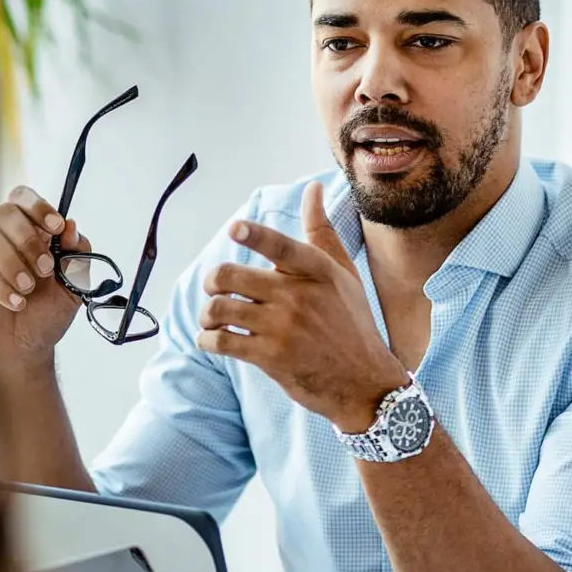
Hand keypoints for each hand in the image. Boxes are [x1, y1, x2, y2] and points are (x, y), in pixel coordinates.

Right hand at [0, 186, 91, 379]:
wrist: (23, 355)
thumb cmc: (42, 319)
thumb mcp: (73, 288)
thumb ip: (77, 257)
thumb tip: (72, 229)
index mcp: (25, 232)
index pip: (23, 198)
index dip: (39, 206)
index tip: (56, 227)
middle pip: (4, 211)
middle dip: (28, 238)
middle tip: (44, 268)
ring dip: (11, 261)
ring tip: (27, 290)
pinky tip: (14, 302)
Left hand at [198, 181, 411, 430]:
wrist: (364, 383)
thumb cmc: (352, 322)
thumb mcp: (343, 274)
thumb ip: (322, 231)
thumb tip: (313, 188)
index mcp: (316, 270)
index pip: (279, 245)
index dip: (253, 235)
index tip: (234, 229)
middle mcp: (298, 296)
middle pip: (229, 276)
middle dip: (213, 282)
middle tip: (216, 290)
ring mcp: (283, 328)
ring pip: (220, 308)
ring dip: (207, 314)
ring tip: (213, 318)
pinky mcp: (271, 357)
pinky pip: (222, 341)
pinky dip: (208, 340)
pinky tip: (213, 340)